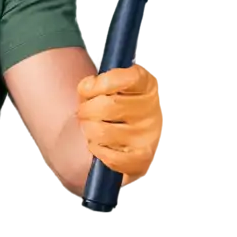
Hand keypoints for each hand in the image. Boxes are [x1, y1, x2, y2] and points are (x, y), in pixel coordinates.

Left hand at [76, 63, 160, 179]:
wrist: (136, 133)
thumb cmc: (119, 105)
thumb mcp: (112, 85)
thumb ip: (98, 81)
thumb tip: (87, 87)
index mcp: (146, 84)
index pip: (122, 79)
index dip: (97, 84)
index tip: (88, 88)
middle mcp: (151, 109)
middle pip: (106, 106)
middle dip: (86, 109)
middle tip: (85, 112)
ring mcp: (148, 134)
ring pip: (102, 132)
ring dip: (88, 130)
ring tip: (92, 127)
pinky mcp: (142, 158)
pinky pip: (110, 156)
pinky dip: (97, 150)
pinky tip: (99, 144)